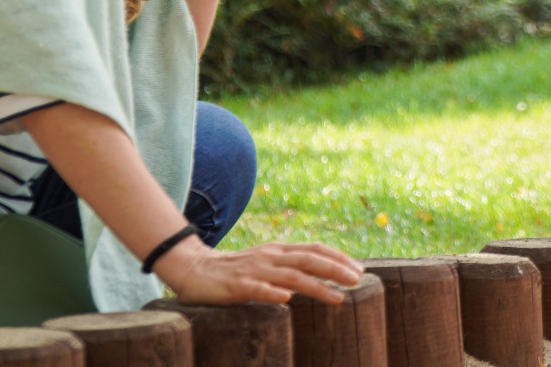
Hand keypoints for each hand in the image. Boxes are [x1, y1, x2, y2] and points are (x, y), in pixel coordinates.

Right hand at [155, 234, 364, 304]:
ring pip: (290, 276)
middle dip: (335, 269)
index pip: (313, 250)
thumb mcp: (265, 264)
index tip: (359, 269)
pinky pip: (257, 289)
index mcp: (278, 251)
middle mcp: (270, 257)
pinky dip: (272, 293)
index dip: (337, 257)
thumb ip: (288, 268)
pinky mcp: (236, 286)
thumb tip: (319, 276)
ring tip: (337, 297)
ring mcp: (254, 271)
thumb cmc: (233, 271)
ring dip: (316, 286)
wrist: (192, 268)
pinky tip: (286, 300)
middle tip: (357, 280)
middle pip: (308, 260)